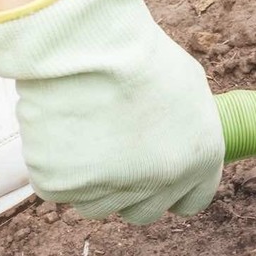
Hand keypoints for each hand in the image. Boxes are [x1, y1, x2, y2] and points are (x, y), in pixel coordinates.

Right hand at [0, 0, 223, 223]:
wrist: (90, 44)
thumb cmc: (140, 54)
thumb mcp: (187, 88)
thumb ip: (186, 129)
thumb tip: (178, 142)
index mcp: (200, 160)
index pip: (192, 200)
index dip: (172, 188)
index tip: (154, 175)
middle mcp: (161, 183)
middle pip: (142, 211)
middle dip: (129, 188)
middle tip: (112, 151)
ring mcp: (111, 189)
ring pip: (96, 203)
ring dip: (90, 178)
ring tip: (85, 128)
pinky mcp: (63, 186)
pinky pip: (57, 187)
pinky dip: (54, 164)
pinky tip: (60, 127)